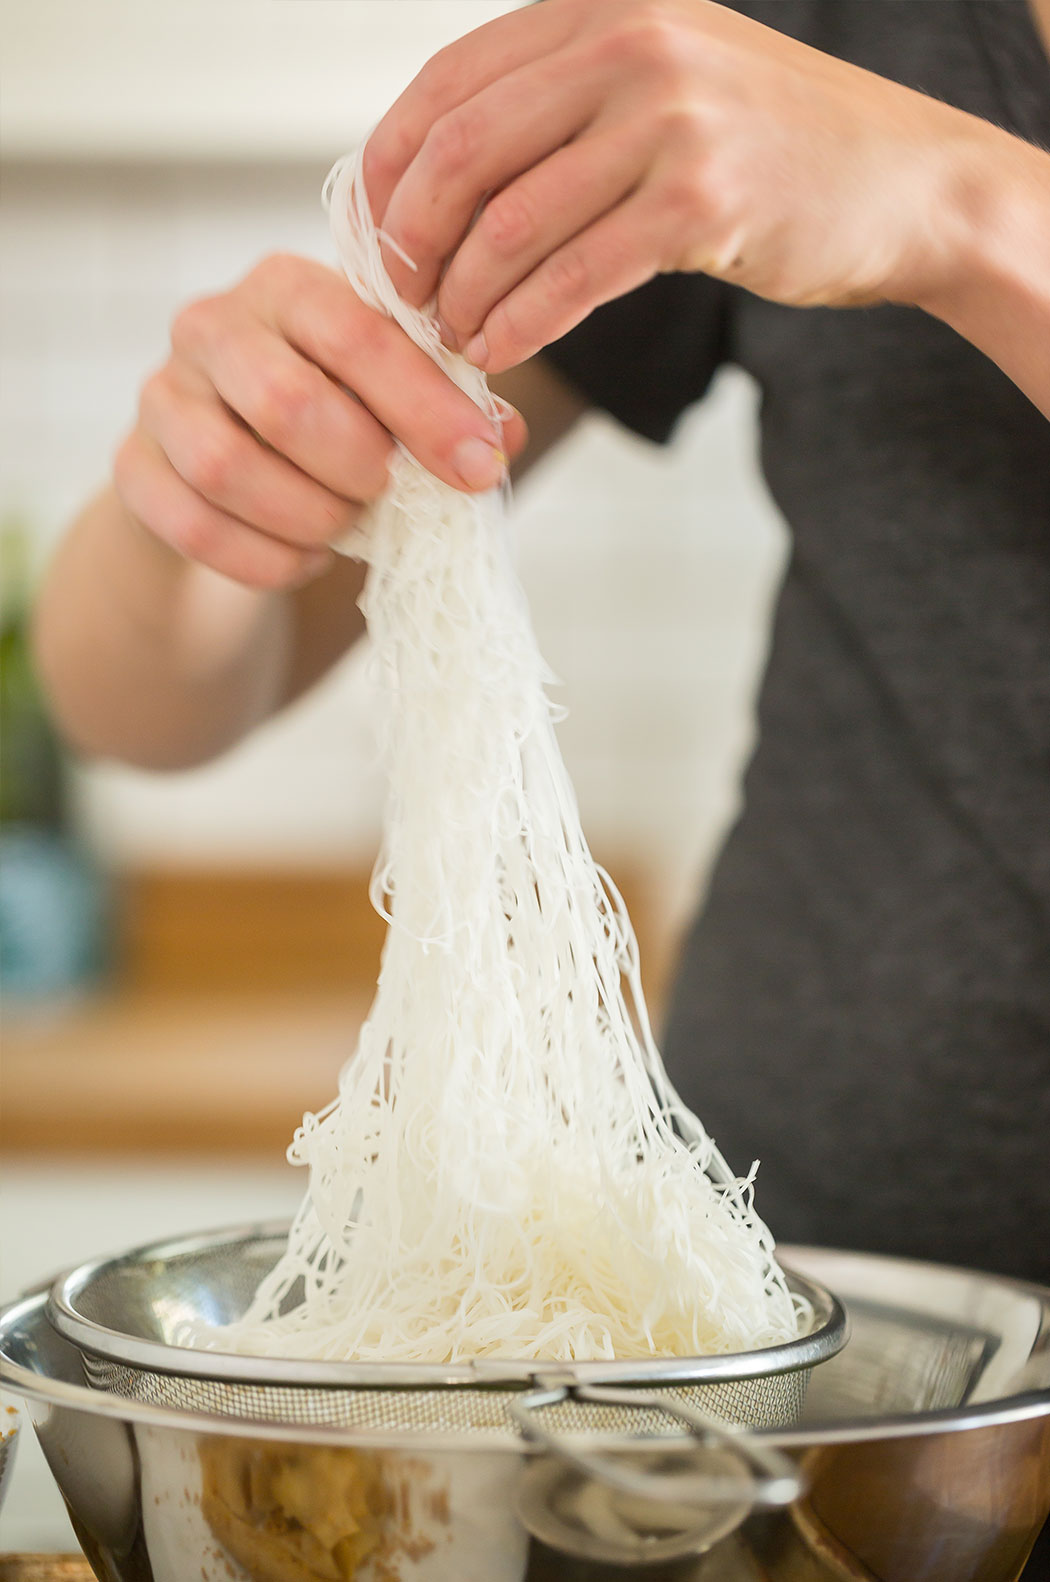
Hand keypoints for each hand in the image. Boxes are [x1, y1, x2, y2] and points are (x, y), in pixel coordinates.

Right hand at [114, 254, 524, 589]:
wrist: (228, 472)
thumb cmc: (331, 419)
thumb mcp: (392, 400)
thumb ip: (450, 409)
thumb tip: (500, 438)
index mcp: (290, 287)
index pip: (358, 335)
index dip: (425, 408)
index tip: (478, 467)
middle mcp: (213, 325)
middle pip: (286, 402)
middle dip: (358, 468)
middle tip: (388, 493)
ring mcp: (162, 396)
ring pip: (228, 468)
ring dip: (309, 516)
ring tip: (345, 528)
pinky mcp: (134, 469)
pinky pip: (195, 526)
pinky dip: (265, 559)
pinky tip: (304, 558)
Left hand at [366, 0, 993, 372]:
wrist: (902, 182)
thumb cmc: (768, 146)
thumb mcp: (660, 82)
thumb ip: (561, 104)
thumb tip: (436, 177)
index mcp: (601, 7)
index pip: (448, 85)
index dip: (388, 170)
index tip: (373, 235)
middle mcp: (630, 45)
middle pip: (463, 154)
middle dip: (411, 242)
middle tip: (402, 300)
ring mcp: (669, 122)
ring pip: (511, 225)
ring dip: (463, 298)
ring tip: (451, 340)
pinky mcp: (702, 205)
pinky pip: (571, 278)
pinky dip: (520, 325)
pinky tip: (498, 353)